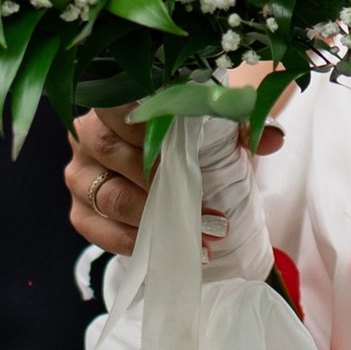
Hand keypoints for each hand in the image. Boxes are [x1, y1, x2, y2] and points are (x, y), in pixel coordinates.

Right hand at [65, 103, 287, 263]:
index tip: (190, 151)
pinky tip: (171, 249)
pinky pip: (100, 232)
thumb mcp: (214, 123)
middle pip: (112, 151)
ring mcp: (79, 175)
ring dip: (157, 219)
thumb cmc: (187, 135)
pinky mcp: (81, 212)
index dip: (152, 127)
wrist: (169, 159)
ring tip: (202, 235)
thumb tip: (271, 137)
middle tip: (209, 207)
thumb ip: (242, 122)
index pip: (118, 104)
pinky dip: (136, 242)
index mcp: (113, 101)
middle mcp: (87, 134)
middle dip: (165, 184)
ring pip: (109, 196)